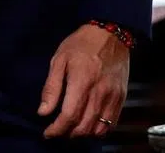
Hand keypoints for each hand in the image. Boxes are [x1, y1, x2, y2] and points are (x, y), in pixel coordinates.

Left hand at [38, 22, 129, 138]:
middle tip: (59, 129)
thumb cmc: (82, 43)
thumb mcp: (60, 58)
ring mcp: (112, 95)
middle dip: (67, 134)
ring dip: (83, 134)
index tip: (48, 132)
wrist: (111, 32)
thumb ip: (51, 87)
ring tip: (73, 127)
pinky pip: (111, 123)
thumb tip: (43, 112)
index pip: (69, 116)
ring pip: (97, 129)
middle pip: (83, 127)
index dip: (56, 129)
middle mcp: (99, 91)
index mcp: (82, 80)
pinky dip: (99, 130)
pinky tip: (90, 123)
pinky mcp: (121, 96)